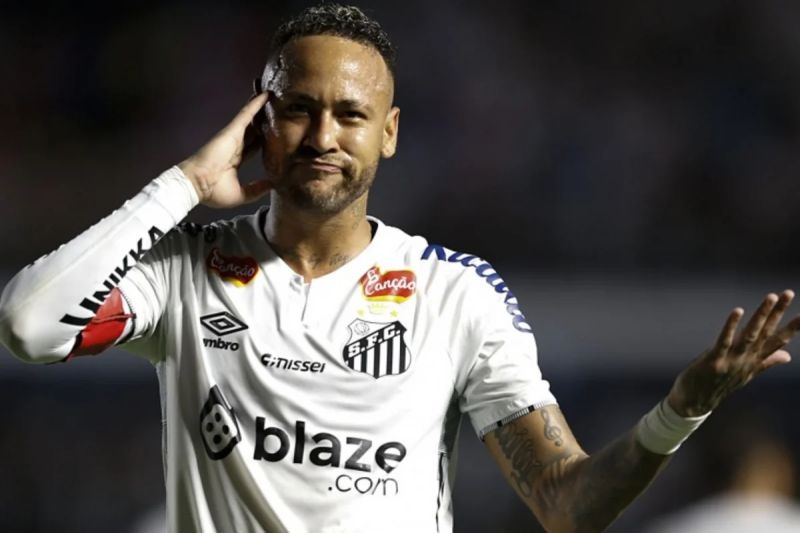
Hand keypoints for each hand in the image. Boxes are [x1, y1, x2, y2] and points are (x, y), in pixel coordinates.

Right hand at [178, 92, 271, 207]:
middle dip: (264, 121)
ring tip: (274, 95)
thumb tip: (273, 185)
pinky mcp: (232, 131)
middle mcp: (236, 146)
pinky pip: (246, 114)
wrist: (197, 185)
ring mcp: (234, 137)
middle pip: (254, 130)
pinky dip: (256, 104)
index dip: (265, 141)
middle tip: (279, 111)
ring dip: (261, 108)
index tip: (278, 136)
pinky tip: (267, 95)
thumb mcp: (241, 194)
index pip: (254, 147)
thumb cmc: (213, 192)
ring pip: (251, 119)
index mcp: (236, 160)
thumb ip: (257, 189)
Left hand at [668, 289, 799, 416]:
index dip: (792, 327)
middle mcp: (747, 360)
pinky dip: (732, 326)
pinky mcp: (714, 361)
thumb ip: (766, 361)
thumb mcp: (747, 373)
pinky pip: (724, 340)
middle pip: (766, 333)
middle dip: (777, 312)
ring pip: (750, 335)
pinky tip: (738, 310)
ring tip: (770, 296)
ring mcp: (732, 361)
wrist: (695, 403)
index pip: (778, 341)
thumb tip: (788, 355)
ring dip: (761, 316)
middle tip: (788, 293)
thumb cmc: (720, 385)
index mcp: (755, 361)